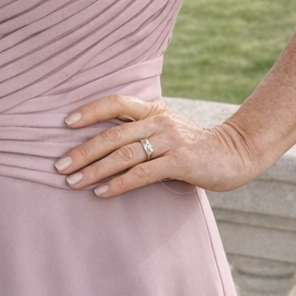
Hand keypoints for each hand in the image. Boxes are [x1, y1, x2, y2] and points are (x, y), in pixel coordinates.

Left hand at [54, 94, 261, 197]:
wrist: (235, 153)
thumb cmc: (194, 145)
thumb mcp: (167, 129)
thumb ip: (141, 131)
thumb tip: (102, 143)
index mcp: (154, 110)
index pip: (116, 103)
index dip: (91, 110)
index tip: (66, 123)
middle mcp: (159, 121)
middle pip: (113, 134)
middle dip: (82, 151)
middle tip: (59, 166)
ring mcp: (170, 141)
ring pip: (123, 155)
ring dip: (94, 170)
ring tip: (74, 182)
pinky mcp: (180, 162)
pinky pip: (142, 173)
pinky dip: (118, 184)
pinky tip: (101, 192)